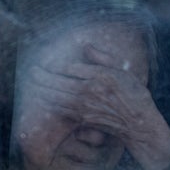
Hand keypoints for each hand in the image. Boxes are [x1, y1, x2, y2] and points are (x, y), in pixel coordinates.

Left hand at [25, 43, 169, 169]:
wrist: (138, 122)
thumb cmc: (133, 95)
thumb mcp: (123, 71)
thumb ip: (103, 58)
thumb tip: (85, 46)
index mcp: (99, 75)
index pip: (68, 67)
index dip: (54, 64)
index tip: (43, 60)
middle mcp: (89, 90)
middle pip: (56, 81)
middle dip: (40, 76)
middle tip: (30, 70)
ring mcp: (84, 105)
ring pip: (54, 95)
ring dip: (40, 89)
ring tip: (31, 82)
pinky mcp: (82, 118)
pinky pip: (60, 108)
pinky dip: (49, 102)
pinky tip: (43, 98)